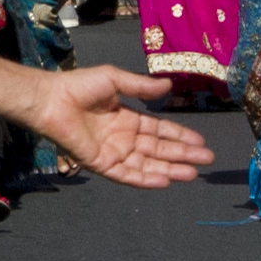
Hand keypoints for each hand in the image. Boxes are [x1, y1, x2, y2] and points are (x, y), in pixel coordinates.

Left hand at [25, 64, 208, 187]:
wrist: (52, 99)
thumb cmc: (79, 86)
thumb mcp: (115, 79)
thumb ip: (141, 87)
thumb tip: (169, 87)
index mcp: (127, 119)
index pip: (160, 131)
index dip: (180, 136)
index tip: (201, 141)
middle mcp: (124, 138)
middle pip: (159, 150)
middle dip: (183, 154)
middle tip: (208, 159)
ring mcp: (113, 152)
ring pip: (147, 165)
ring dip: (170, 169)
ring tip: (193, 173)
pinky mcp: (101, 164)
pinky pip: (126, 174)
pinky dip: (145, 179)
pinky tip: (164, 181)